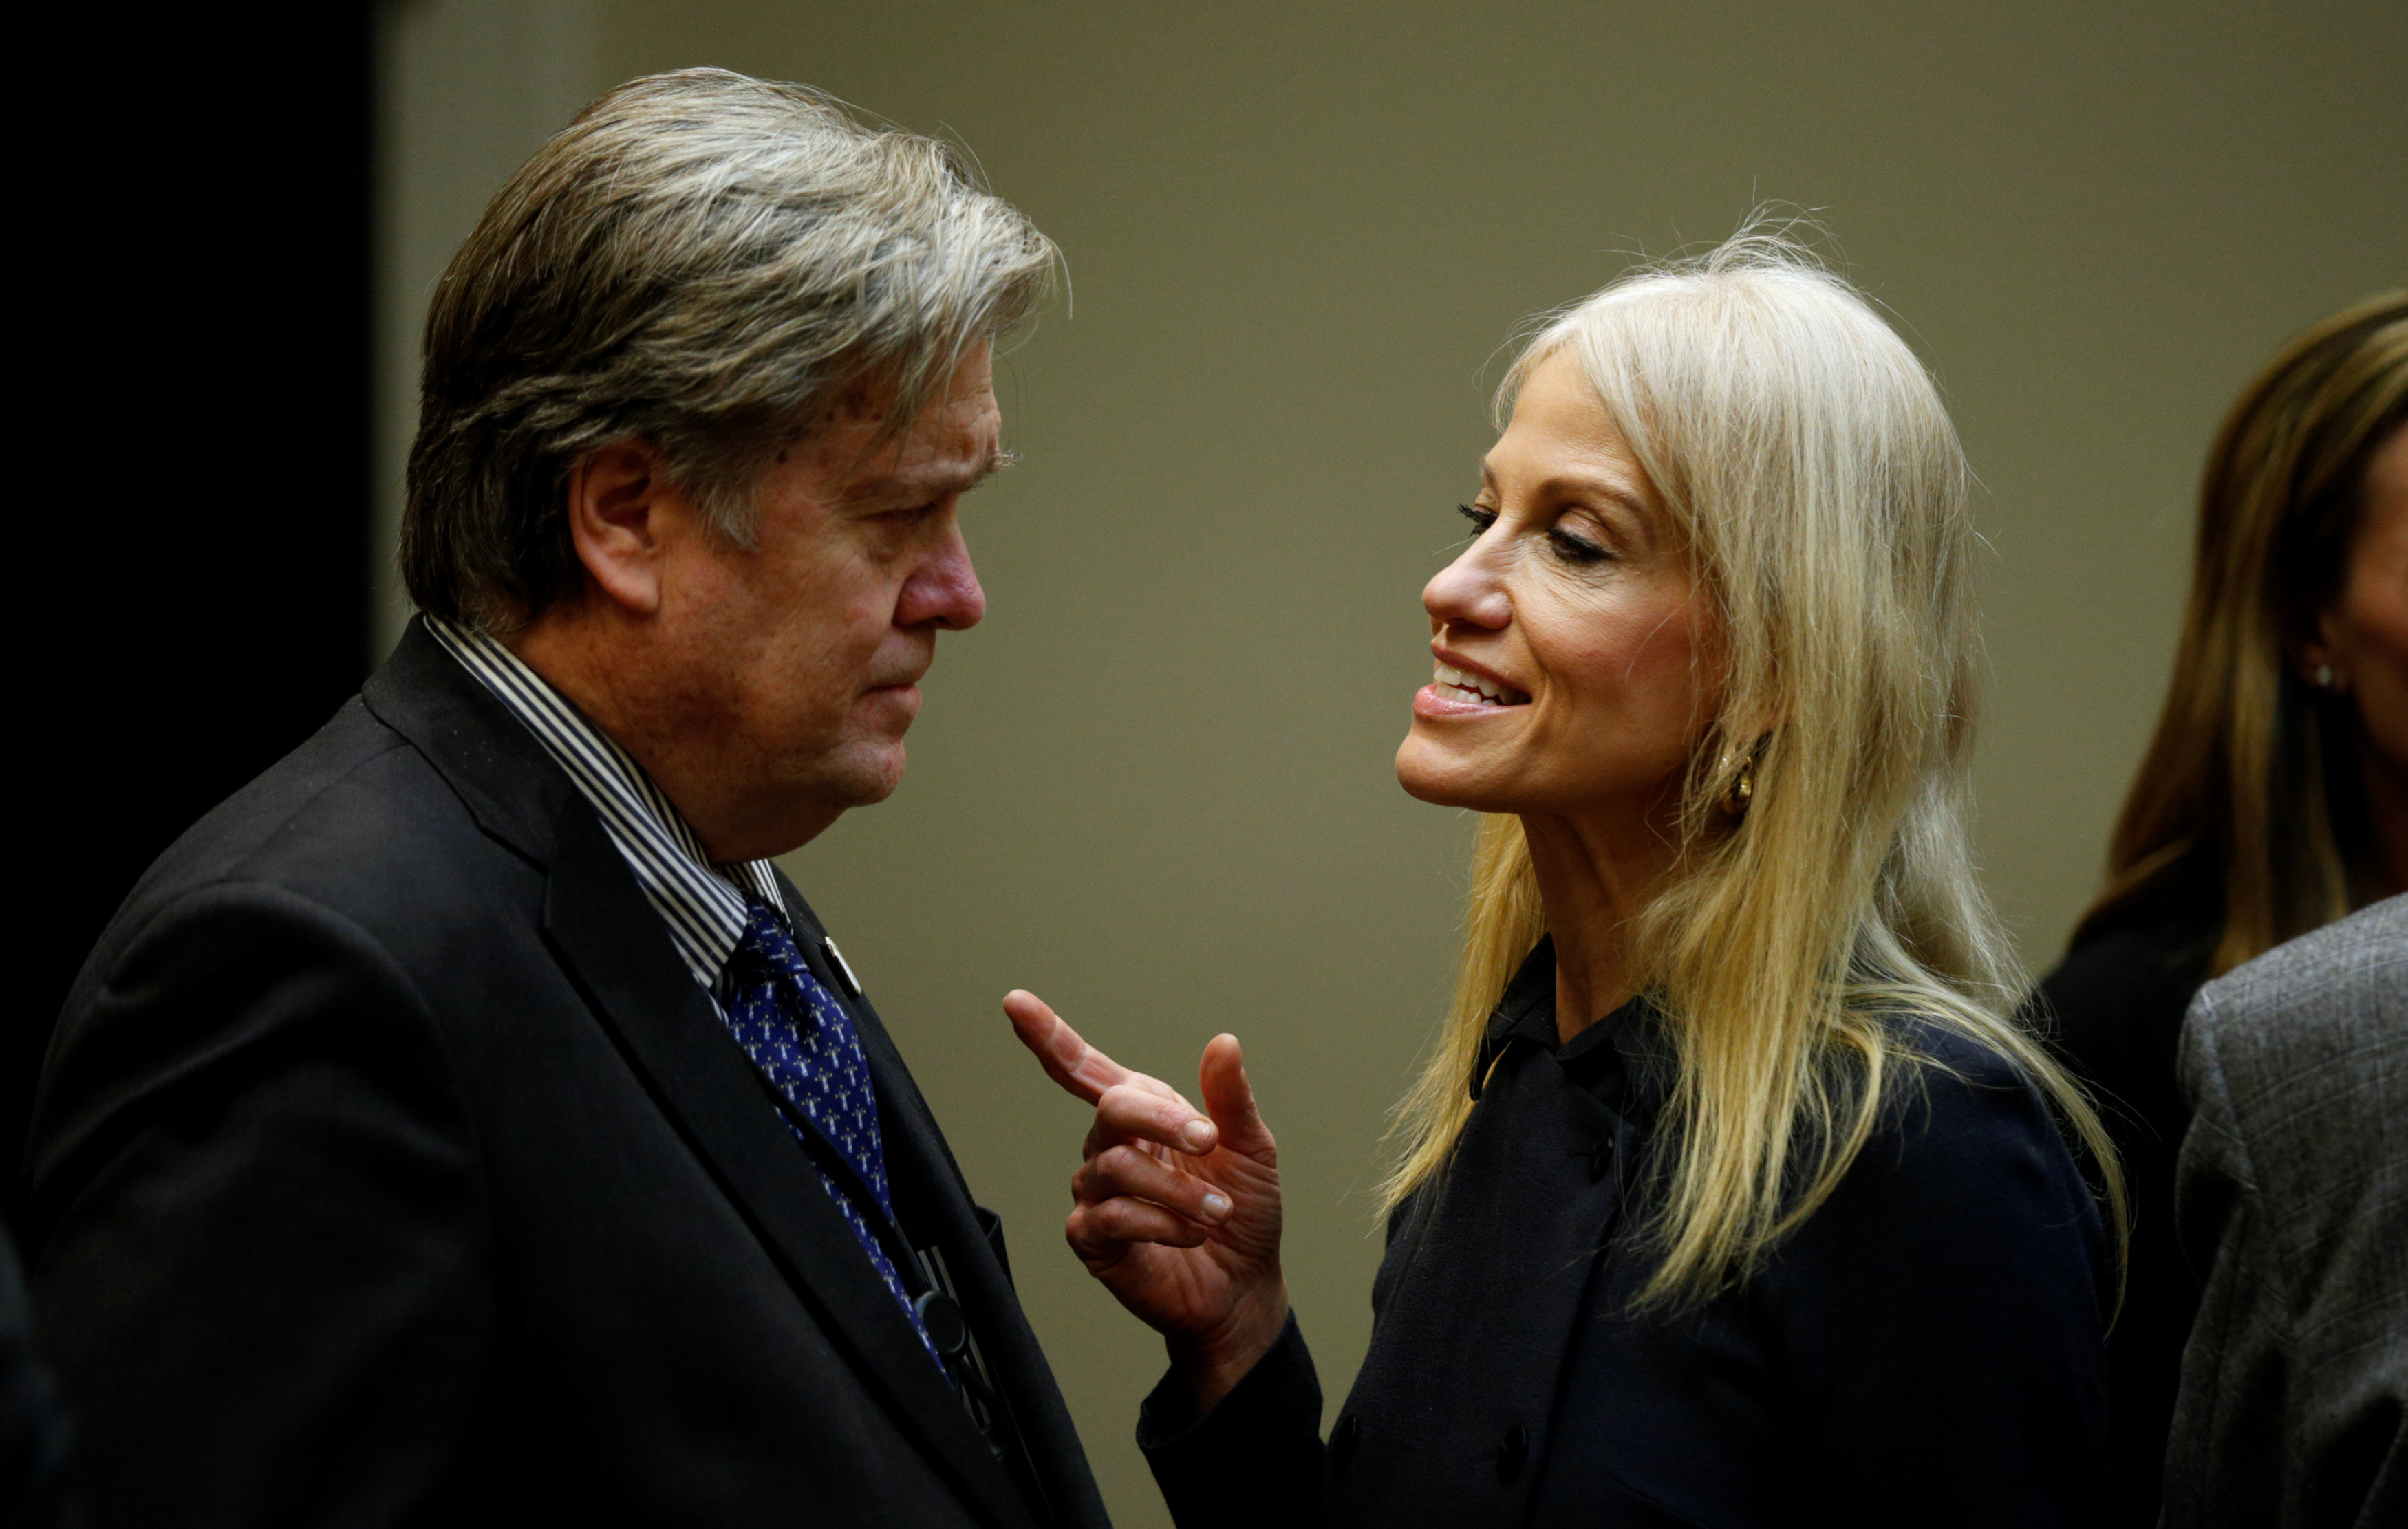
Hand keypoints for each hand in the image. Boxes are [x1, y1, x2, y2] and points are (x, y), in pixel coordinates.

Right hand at [1004, 989, 1286, 1412]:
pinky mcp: (1092, 1238)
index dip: (1048, 1035)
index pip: (1085, 1068)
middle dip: (1165, 1122)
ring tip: (1215, 1210)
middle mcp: (1110, 1147)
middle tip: (1209, 1143)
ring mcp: (1096, 1192)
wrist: (1244, 1285)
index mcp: (1143, 1113)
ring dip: (1179, 1190)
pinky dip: (1162, 1223)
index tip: (1015, 1002)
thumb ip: (1229, 1098)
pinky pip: (1113, 1216)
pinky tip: (1188, 1235)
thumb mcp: (1251, 1148)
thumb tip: (1223, 1043)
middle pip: (1112, 1111)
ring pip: (1118, 1168)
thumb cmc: (1244, 1213)